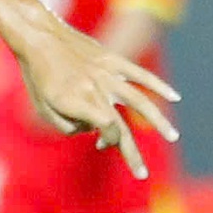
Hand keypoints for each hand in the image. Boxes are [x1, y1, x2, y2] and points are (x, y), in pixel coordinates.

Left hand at [14, 17, 180, 178]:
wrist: (39, 37)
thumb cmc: (37, 76)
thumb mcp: (43, 108)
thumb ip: (66, 126)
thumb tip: (92, 132)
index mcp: (75, 103)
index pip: (105, 130)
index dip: (109, 141)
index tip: (101, 143)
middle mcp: (93, 90)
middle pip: (120, 127)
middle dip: (131, 154)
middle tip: (142, 175)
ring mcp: (105, 74)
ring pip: (139, 100)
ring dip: (158, 121)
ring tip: (173, 137)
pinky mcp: (112, 60)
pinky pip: (140, 74)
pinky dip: (159, 86)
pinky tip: (175, 97)